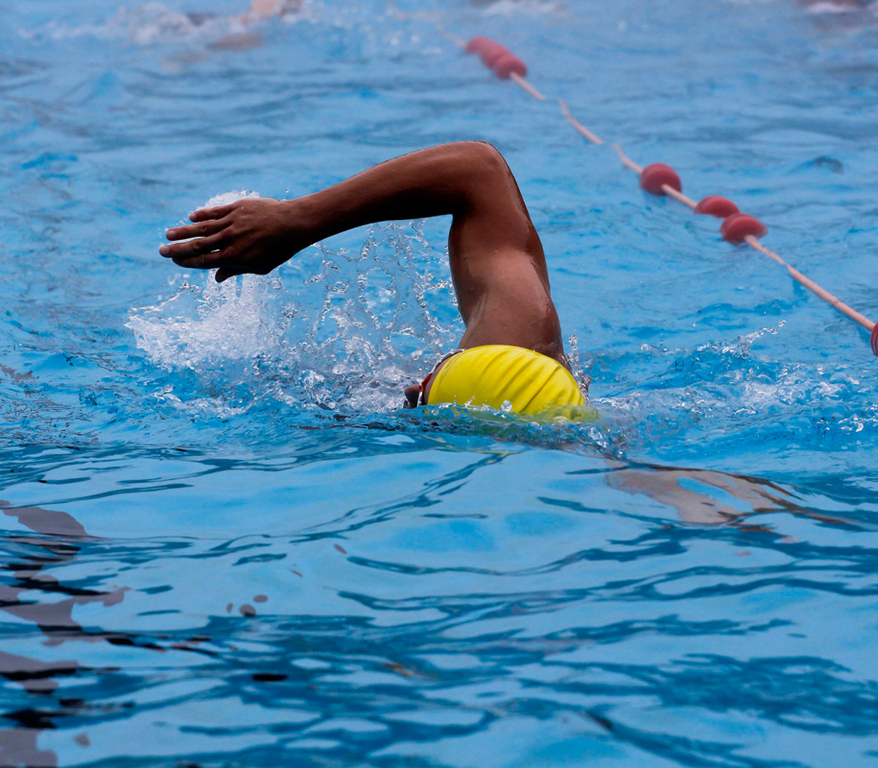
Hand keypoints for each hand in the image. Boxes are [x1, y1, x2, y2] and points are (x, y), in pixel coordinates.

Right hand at [159, 197, 303, 282]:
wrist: (293, 223)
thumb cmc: (279, 249)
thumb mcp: (260, 267)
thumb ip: (236, 271)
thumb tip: (217, 279)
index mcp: (234, 257)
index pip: (204, 261)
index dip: (187, 262)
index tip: (175, 261)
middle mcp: (229, 240)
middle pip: (198, 246)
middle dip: (178, 249)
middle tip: (161, 250)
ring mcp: (231, 223)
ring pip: (202, 228)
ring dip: (184, 231)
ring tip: (168, 234)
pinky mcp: (236, 208)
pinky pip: (215, 212)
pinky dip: (202, 215)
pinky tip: (192, 217)